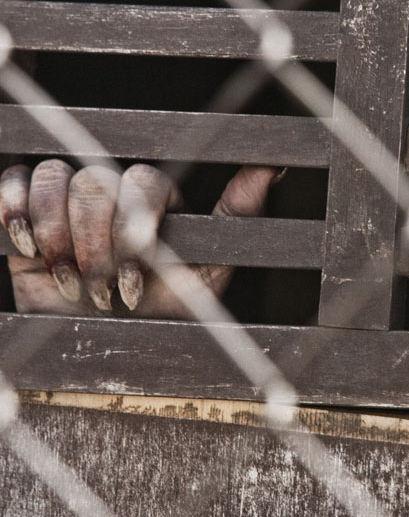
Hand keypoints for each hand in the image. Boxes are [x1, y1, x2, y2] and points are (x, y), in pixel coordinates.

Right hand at [0, 160, 279, 317]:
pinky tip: (29, 246)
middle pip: (94, 181)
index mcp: (154, 198)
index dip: (133, 225)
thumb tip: (273, 167)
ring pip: (52, 177)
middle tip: (104, 290)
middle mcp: (110, 191)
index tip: (135, 275)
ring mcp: (66, 199)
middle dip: (96, 243)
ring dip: (58, 234)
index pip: (141, 182)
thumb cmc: (165, 311)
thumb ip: (238, 215)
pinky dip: (13, 208)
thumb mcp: (211, 269)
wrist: (110, 349)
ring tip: (70, 282)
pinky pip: (11, 180)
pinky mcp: (25, 214)